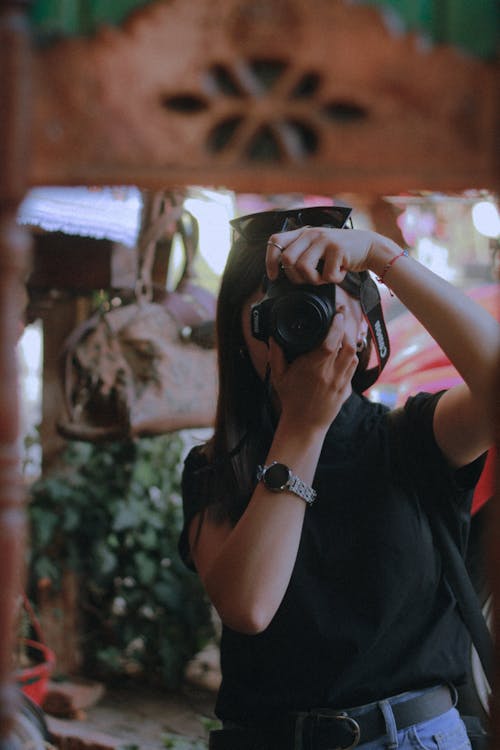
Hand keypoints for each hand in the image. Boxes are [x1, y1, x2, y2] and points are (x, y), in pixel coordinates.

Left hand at [266, 226, 398, 283]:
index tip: (274, 276)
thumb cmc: (341, 254)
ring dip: (315, 280)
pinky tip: (340, 272)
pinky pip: (326, 275)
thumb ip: (301, 254)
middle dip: (296, 277)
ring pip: (303, 268)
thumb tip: (282, 274)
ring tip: (326, 276)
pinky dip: (334, 280)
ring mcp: (324, 239)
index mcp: (303, 233)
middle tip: (310, 279)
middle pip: (287, 259)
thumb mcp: (318, 249)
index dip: (270, 260)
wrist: (369, 247)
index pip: (275, 242)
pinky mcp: (337, 248)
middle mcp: (311, 233)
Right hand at [268, 311, 358, 430]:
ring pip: (354, 356)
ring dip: (350, 342)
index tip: (336, 314)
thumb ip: (276, 354)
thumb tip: (273, 337)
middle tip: (341, 320)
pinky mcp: (346, 389)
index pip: (331, 341)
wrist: (304, 425)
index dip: (336, 325)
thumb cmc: (291, 400)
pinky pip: (353, 368)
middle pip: (348, 345)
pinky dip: (351, 357)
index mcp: (314, 368)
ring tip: (343, 333)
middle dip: (346, 329)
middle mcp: (331, 374)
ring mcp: (341, 382)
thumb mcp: (278, 376)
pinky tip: (344, 352)